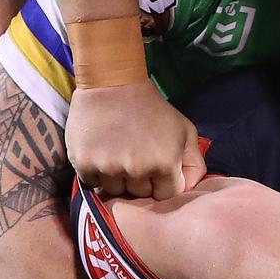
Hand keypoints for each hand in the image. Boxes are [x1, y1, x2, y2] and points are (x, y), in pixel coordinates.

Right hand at [66, 81, 206, 198]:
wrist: (112, 83)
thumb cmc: (152, 108)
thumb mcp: (184, 130)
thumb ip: (194, 164)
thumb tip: (188, 190)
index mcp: (165, 164)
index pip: (166, 195)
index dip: (161, 183)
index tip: (155, 166)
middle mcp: (137, 170)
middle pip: (140, 194)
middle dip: (140, 180)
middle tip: (134, 154)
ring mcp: (109, 168)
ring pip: (115, 191)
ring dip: (117, 177)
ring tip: (117, 152)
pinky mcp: (85, 164)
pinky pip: (93, 183)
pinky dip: (96, 173)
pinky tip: (101, 152)